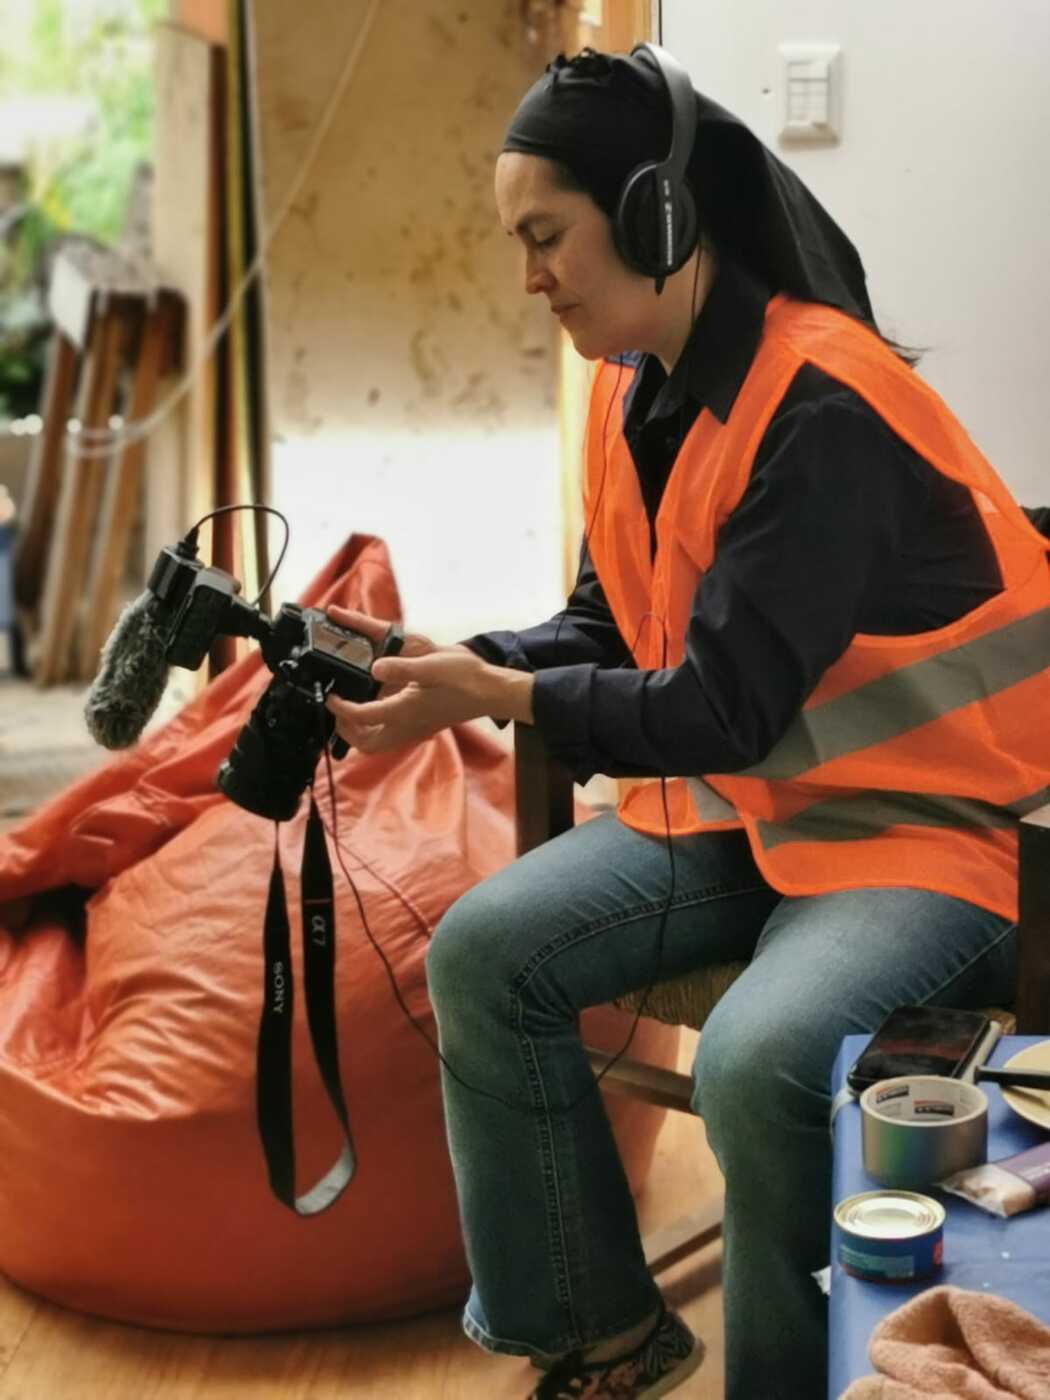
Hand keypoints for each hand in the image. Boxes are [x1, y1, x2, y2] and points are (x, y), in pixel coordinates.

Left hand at [323, 607, 532, 753]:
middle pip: (366, 743)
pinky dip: (373, 729)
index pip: (362, 717)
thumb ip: (403, 666)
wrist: (491, 692)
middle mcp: (407, 727)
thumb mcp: (433, 665)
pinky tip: (373, 708)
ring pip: (376, 744)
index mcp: (406, 711)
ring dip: (359, 731)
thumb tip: (375, 666)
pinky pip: (388, 738)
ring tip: (350, 708)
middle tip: (337, 706)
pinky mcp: (420, 728)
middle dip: (346, 729)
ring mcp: (414, 731)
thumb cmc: (465, 677)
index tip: (330, 696)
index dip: (341, 709)